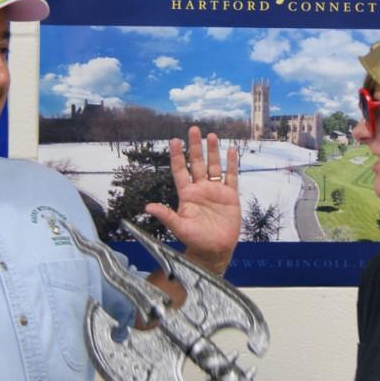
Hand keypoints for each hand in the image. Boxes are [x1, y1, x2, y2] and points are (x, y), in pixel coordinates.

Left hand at [146, 126, 239, 273]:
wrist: (214, 250)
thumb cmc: (195, 241)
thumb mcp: (179, 227)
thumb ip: (166, 215)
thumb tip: (148, 207)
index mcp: (187, 194)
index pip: (180, 170)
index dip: (176, 156)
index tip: (173, 140)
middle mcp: (200, 189)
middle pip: (196, 163)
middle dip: (195, 146)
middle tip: (193, 129)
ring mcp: (215, 191)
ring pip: (214, 166)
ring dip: (212, 151)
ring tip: (211, 136)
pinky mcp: (230, 196)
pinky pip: (231, 177)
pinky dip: (231, 164)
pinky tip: (231, 151)